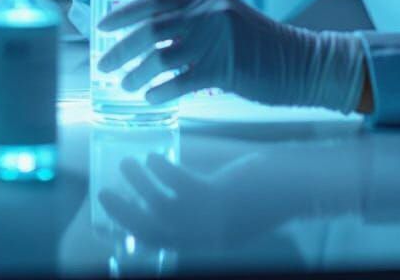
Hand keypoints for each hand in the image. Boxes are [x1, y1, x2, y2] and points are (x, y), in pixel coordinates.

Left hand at [96, 0, 365, 113]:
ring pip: (160, 55)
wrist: (304, 62)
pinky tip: (151, 98)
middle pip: (150, 28)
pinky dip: (159, 91)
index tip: (102, 26)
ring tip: (124, 86)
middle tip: (104, 64)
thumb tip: (151, 38)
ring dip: (135, 73)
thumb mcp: (228, 19)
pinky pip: (179, 81)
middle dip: (120, 47)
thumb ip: (196, 21)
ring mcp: (218, 39)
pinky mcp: (226, 68)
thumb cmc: (262, 46)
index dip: (124, 12)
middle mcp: (210, 12)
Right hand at [97, 150, 301, 252]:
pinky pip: (178, 185)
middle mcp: (203, 236)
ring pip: (159, 207)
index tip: (118, 213)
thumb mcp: (232, 209)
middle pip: (149, 231)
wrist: (296, 190)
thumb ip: (208, 208)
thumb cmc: (267, 194)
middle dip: (123, 213)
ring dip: (138, 185)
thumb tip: (181, 192)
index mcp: (206, 241)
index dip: (134, 229)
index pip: (160, 243)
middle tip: (103, 193)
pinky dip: (161, 171)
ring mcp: (208, 218)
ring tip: (128, 162)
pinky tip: (154, 155)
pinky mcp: (215, 195)